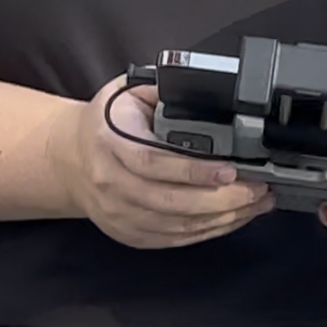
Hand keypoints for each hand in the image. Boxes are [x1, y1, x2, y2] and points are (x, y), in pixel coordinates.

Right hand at [54, 79, 272, 248]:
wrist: (69, 159)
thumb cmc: (103, 123)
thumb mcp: (124, 93)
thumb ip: (159, 90)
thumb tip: (199, 87)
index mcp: (110, 143)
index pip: (154, 163)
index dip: (194, 170)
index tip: (230, 169)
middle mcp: (111, 183)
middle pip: (170, 201)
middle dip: (221, 199)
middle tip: (257, 189)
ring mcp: (118, 214)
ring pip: (175, 225)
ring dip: (222, 218)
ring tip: (256, 203)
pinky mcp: (128, 233)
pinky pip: (172, 239)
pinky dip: (207, 232)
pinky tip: (233, 219)